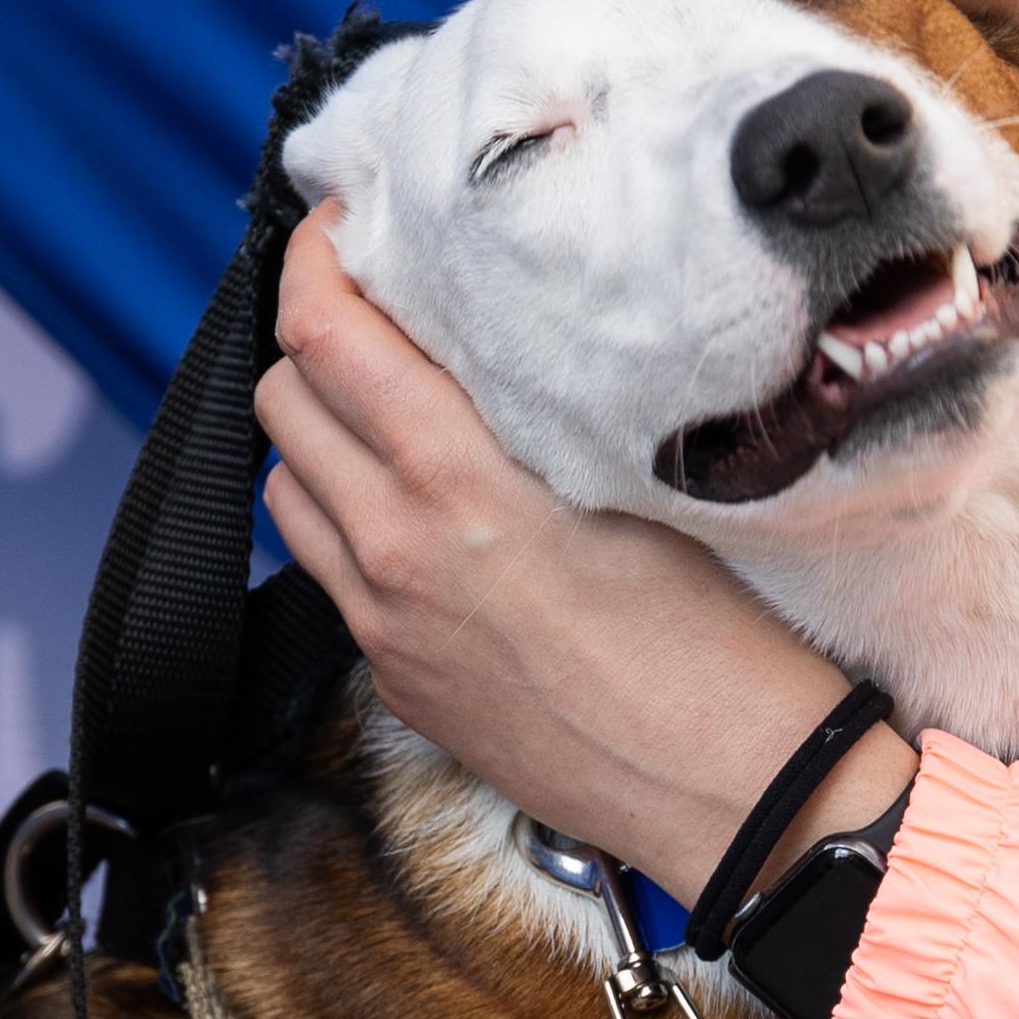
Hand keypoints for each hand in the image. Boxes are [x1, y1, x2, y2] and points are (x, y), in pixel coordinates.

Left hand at [257, 208, 912, 904]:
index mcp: (458, 484)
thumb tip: (477, 336)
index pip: (324, 336)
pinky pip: (331, 574)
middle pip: (283, 401)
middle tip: (373, 312)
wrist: (735, 789)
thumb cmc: (720, 638)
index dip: (315, 261)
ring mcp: (385, 626)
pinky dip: (350, 522)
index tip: (343, 230)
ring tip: (387, 413)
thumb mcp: (631, 476)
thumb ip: (528, 405)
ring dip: (320, 437)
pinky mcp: (396, 682)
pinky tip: (421, 516)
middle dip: (313, 340)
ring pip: (289, 489)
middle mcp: (397, 551)